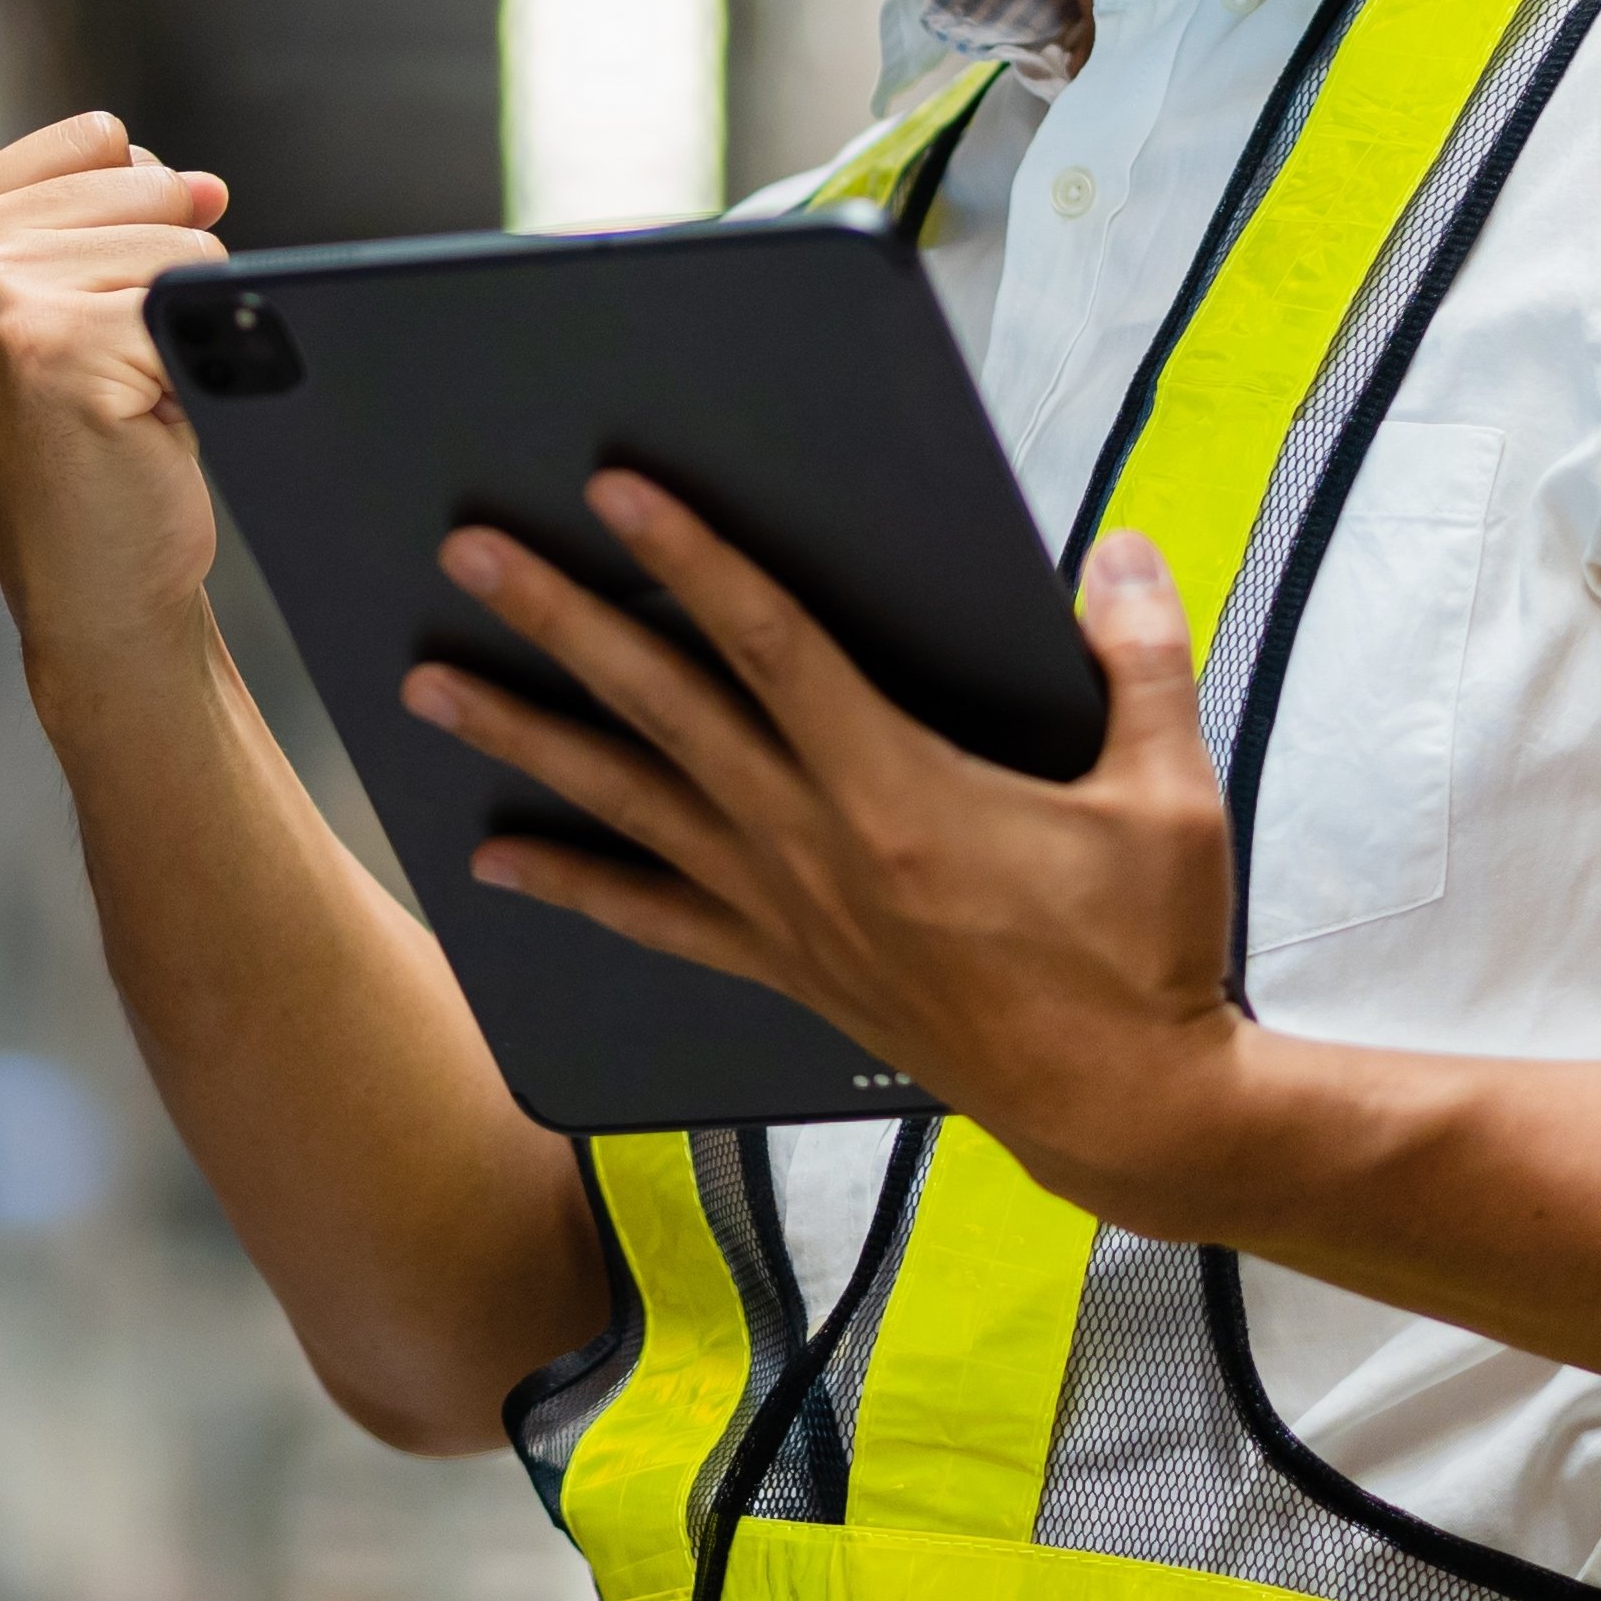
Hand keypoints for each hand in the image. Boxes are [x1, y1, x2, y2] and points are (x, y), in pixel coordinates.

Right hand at [0, 115, 237, 698]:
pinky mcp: (54, 345)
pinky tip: (146, 420)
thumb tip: (206, 185)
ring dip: (180, 324)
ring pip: (180, 238)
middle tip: (113, 371)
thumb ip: (119, 209)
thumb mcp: (71, 295)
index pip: (101, 140)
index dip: (134, 224)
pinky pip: (198, 295)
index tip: (90, 315)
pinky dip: (198, 360)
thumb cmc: (90, 440)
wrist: (95, 583)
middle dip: (161, 275)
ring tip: (126, 394)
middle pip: (146, 179)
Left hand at [398, 475, 1252, 1226]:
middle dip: (559, 623)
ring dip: (525, 740)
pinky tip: (498, 859)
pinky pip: (654, 918)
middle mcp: (814, 843)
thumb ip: (1142, 658)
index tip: (616, 492)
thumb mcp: (1169, 793)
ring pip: (631, 804)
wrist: (1120, 1108)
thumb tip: (1118, 553)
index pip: (770, 641)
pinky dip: (572, 884)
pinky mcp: (787, 966)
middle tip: (469, 557)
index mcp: (896, 786)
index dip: (690, 557)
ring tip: (431, 688)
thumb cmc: (1143, 953)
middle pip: (662, 707)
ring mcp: (787, 909)